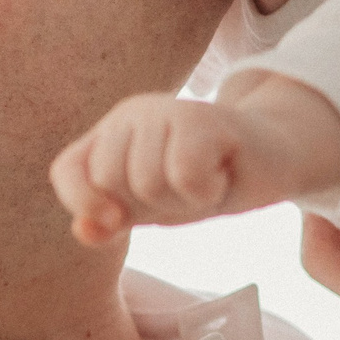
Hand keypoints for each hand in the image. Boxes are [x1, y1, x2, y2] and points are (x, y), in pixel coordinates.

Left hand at [49, 78, 339, 243]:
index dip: (81, 200)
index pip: (67, 168)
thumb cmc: (208, 180)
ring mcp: (168, 109)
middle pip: (110, 180)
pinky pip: (184, 174)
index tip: (115, 221)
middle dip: (150, 204)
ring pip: (147, 181)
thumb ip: (113, 218)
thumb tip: (84, 230)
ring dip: (184, 199)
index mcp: (111, 133)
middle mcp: (133, 112)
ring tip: (206, 180)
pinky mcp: (205, 117)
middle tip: (185, 190)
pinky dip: (207, 191)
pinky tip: (223, 174)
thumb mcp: (152, 208)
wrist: (272, 157)